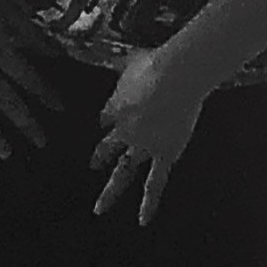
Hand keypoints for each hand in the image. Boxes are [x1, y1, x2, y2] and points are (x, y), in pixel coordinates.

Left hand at [90, 47, 206, 223]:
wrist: (174, 79)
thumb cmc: (156, 64)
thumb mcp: (131, 59)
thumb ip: (122, 59)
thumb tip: (113, 45)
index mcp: (115, 106)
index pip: (106, 117)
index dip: (109, 118)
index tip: (109, 120)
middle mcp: (124, 131)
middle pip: (107, 147)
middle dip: (99, 157)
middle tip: (92, 166)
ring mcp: (142, 146)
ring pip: (123, 173)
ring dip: (110, 191)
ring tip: (98, 209)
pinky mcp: (164, 156)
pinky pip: (154, 185)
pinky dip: (148, 203)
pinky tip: (142, 220)